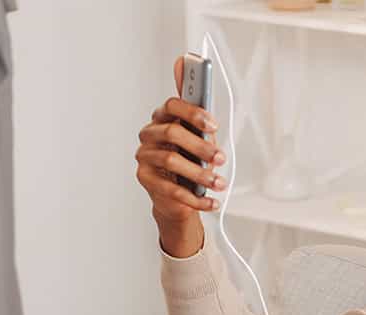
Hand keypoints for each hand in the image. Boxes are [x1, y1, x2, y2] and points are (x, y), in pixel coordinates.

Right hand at [134, 55, 228, 235]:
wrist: (176, 197)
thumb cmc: (189, 159)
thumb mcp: (200, 136)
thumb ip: (197, 108)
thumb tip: (185, 63)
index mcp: (162, 118)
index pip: (171, 105)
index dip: (193, 112)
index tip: (213, 126)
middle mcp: (150, 134)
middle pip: (172, 133)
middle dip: (201, 146)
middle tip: (221, 159)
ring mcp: (144, 156)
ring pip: (171, 160)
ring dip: (200, 174)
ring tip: (219, 183)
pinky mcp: (145, 179)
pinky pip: (171, 189)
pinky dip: (196, 198)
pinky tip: (212, 201)